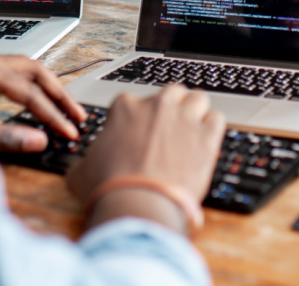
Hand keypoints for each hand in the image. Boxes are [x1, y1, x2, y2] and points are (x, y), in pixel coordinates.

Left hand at [0, 49, 85, 151]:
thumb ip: (3, 137)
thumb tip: (39, 140)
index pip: (29, 91)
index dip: (52, 114)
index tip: (69, 132)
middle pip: (35, 70)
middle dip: (59, 94)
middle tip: (78, 116)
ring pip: (26, 68)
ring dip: (48, 87)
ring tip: (66, 108)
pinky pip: (13, 72)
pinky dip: (32, 86)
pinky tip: (38, 100)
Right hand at [66, 86, 224, 230]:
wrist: (138, 205)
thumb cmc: (108, 188)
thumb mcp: (81, 172)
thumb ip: (84, 161)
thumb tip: (81, 167)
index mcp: (125, 107)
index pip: (135, 101)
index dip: (139, 119)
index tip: (140, 135)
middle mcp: (157, 105)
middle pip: (171, 93)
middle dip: (171, 108)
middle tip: (169, 130)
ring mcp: (184, 117)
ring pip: (198, 98)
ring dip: (195, 112)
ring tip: (192, 132)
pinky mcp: (207, 136)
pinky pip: (217, 119)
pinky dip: (212, 129)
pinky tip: (206, 143)